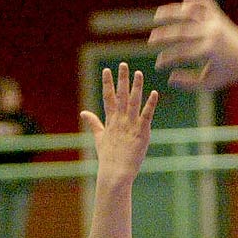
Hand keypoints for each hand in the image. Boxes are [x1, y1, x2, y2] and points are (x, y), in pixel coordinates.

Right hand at [79, 62, 158, 187]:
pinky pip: (146, 115)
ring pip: (133, 102)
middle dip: (121, 79)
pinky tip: (154, 93)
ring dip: (136, 87)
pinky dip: (150, 104)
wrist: (115, 173)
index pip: (108, 97)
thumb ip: (93, 123)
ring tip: (138, 73)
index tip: (107, 69)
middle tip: (123, 64)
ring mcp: (130, 126)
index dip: (107, 83)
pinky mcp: (141, 132)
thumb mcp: (99, 138)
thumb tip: (83, 112)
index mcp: (111, 120)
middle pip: (121, 95)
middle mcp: (120, 120)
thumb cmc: (108, 157)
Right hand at [149, 0, 237, 90]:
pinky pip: (205, 2)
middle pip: (182, 31)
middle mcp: (212, 33)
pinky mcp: (220, 16)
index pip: (181, 53)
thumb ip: (188, 83)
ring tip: (156, 16)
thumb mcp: (209, 84)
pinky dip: (193, 1)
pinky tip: (183, 7)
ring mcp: (216, 22)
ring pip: (190, 12)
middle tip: (150, 41)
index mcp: (210, 51)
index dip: (167, 59)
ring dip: (171, 12)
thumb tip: (169, 78)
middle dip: (163, 36)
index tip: (158, 64)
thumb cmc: (229, 75)